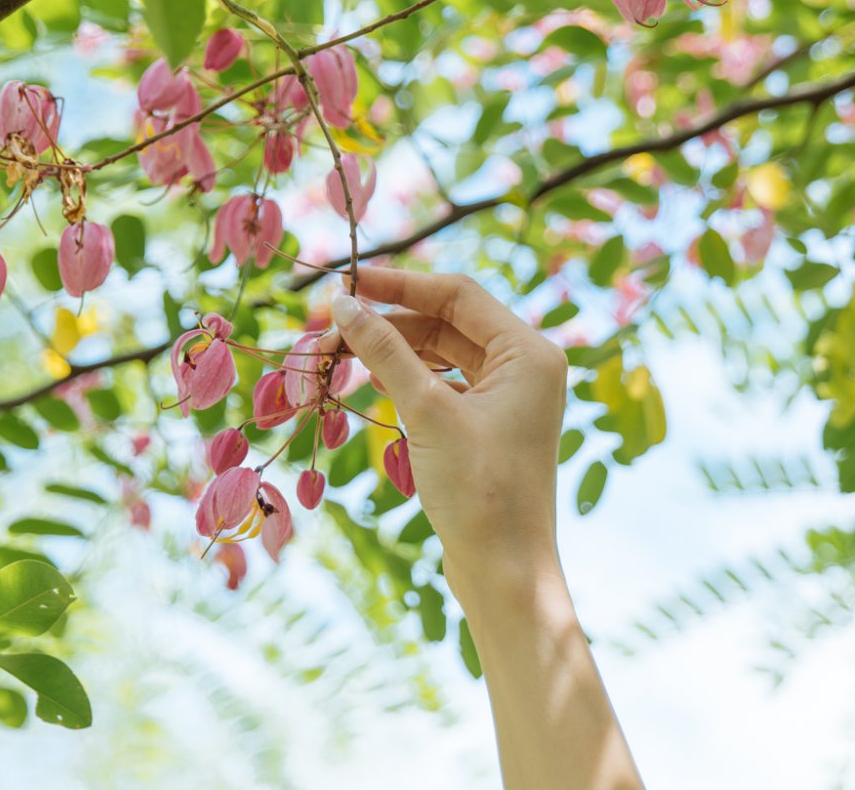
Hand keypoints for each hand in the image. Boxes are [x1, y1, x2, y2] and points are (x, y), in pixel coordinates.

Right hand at [328, 268, 568, 608]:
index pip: (457, 294)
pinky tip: (369, 382)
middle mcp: (526, 366)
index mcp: (529, 352)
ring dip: (390, 351)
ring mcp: (508, 397)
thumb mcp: (427, 412)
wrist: (504, 572)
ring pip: (439, 353)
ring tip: (336, 356)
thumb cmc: (479, 491)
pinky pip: (442, 383)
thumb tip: (342, 303)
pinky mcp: (488, 425)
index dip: (398, 284)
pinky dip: (405, 378)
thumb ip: (385, 352)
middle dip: (385, 322)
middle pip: (445, 321)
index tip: (344, 283)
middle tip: (325, 325)